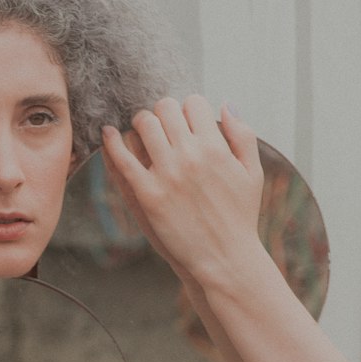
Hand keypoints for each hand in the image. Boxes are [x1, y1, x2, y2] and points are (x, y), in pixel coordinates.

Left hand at [101, 97, 263, 287]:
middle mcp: (190, 156)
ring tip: (142, 131)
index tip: (185, 120)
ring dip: (141, 123)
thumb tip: (226, 104)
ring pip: (144, 126)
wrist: (224, 258)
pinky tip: (108, 135)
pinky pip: (123, 159)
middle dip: (163, 112)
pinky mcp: (147, 195)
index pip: (193, 104)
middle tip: (161, 123)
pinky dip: (112, 143)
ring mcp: (167, 175)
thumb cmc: (240, 217)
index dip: (188, 108)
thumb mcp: (252, 173)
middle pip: (166, 109)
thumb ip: (242, 136)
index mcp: (216, 147)